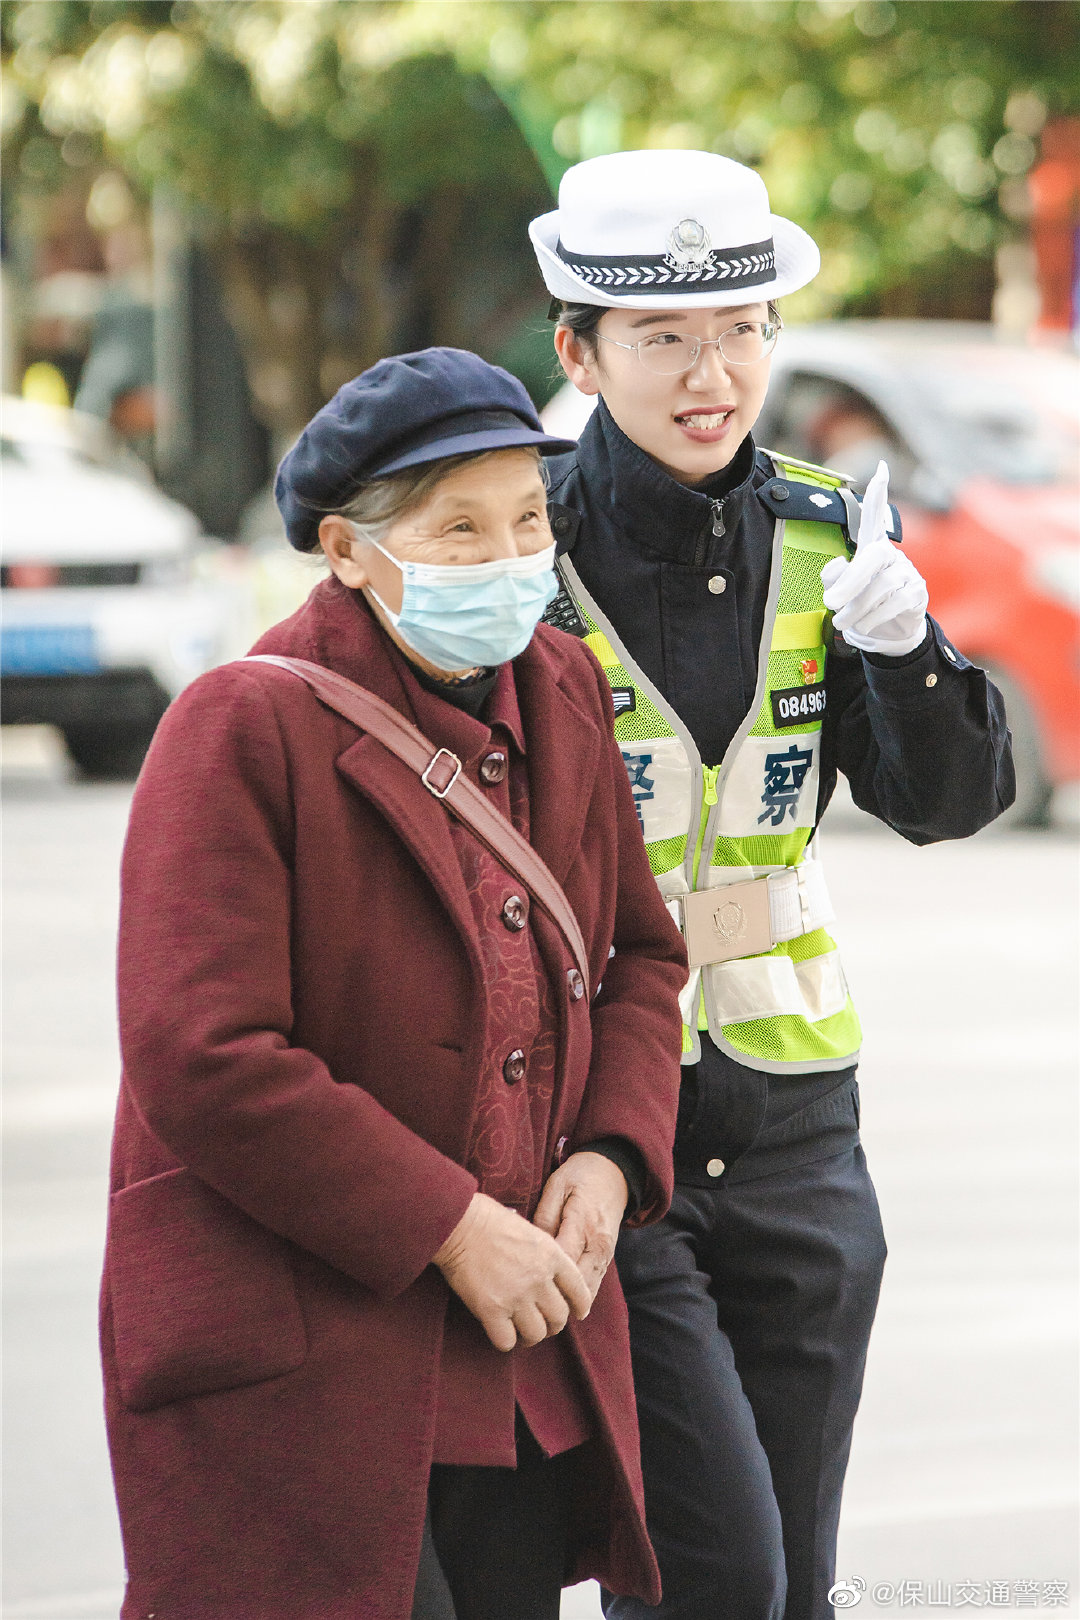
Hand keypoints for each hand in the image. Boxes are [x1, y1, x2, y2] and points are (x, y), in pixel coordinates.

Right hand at [433, 1192, 591, 1352]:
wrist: (459, 1222)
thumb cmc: (489, 1219)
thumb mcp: (530, 1229)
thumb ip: (544, 1255)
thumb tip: (549, 1274)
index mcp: (551, 1256)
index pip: (579, 1290)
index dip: (580, 1306)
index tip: (577, 1313)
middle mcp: (539, 1279)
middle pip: (559, 1318)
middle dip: (552, 1325)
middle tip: (541, 1323)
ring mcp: (516, 1296)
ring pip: (536, 1334)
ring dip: (530, 1336)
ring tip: (520, 1331)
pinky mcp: (491, 1310)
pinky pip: (507, 1341)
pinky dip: (505, 1341)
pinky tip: (499, 1331)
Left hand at [533, 1151, 628, 1303]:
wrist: (613, 1173)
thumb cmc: (579, 1177)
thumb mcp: (556, 1186)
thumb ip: (545, 1217)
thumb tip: (533, 1248)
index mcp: (582, 1223)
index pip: (562, 1261)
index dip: (542, 1277)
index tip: (518, 1286)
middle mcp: (598, 1244)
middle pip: (577, 1284)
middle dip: (554, 1299)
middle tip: (527, 1309)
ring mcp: (606, 1254)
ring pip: (588, 1292)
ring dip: (566, 1303)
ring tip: (541, 1313)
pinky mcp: (607, 1259)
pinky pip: (593, 1286)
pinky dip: (577, 1298)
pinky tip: (558, 1303)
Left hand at [820, 460, 927, 656]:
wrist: (887, 633)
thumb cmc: (860, 605)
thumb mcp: (840, 591)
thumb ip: (834, 577)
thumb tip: (839, 565)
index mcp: (871, 549)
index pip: (874, 518)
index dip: (878, 496)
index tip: (882, 468)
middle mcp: (891, 555)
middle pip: (872, 558)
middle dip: (850, 582)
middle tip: (830, 603)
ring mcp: (907, 572)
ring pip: (881, 586)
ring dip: (857, 608)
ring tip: (841, 621)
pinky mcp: (917, 593)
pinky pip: (894, 602)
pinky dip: (874, 617)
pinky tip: (862, 626)